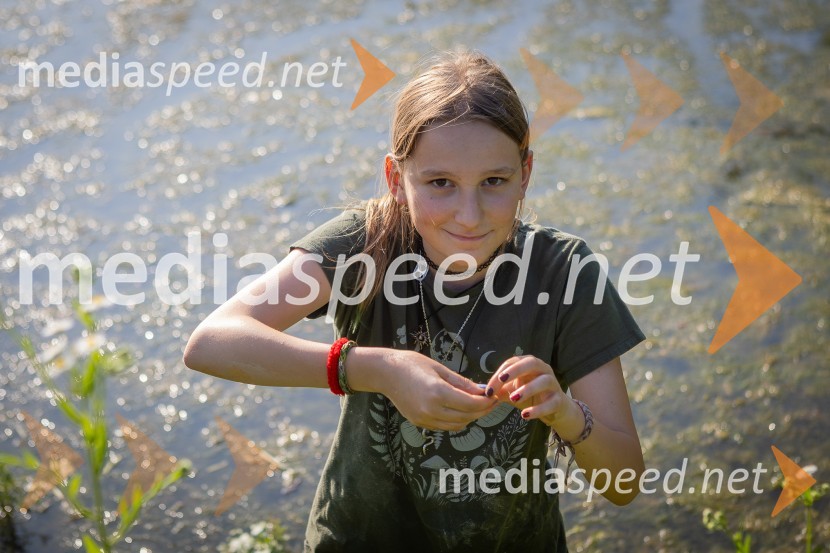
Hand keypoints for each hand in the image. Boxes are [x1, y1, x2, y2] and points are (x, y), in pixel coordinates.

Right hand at [371, 349, 498, 431]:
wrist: (385, 373)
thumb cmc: (412, 364)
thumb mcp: (439, 369)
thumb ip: (461, 383)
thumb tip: (482, 390)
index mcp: (437, 393)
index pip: (470, 404)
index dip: (486, 403)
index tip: (494, 396)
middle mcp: (431, 409)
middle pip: (466, 417)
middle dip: (482, 410)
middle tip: (491, 402)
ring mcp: (424, 418)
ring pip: (457, 425)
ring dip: (470, 417)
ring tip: (478, 405)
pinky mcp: (419, 423)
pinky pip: (445, 426)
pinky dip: (456, 420)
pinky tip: (460, 409)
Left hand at [485, 355, 582, 435]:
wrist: (555, 410)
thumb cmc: (531, 396)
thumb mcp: (513, 391)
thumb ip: (500, 390)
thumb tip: (485, 392)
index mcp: (530, 364)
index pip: (513, 362)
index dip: (500, 373)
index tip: (489, 388)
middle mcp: (543, 370)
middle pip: (532, 362)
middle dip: (516, 370)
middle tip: (502, 380)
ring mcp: (553, 384)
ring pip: (544, 381)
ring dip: (528, 388)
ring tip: (514, 398)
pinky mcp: (559, 401)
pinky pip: (551, 403)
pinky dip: (538, 409)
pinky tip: (525, 415)